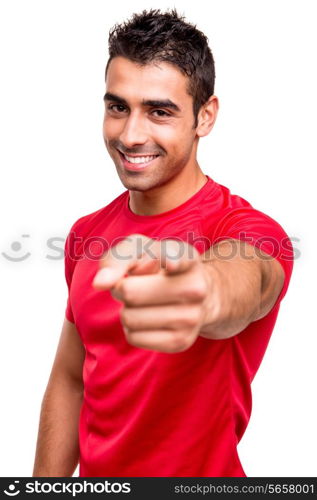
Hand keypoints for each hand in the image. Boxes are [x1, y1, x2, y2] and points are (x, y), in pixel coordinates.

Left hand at [92, 233, 212, 352]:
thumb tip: (100, 283)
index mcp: (188, 257)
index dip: (171, 259)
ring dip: (127, 309)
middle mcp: (196, 287)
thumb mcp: (140, 251)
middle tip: (135, 285)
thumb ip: (117, 258)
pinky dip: (132, 328)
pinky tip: (148, 318)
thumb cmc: (159, 267)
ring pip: (129, 318)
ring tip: (144, 302)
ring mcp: (192, 317)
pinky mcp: (181, 341)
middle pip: (130, 292)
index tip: (170, 264)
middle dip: (122, 288)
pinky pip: (133, 338)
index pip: (178, 258)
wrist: (198, 296)